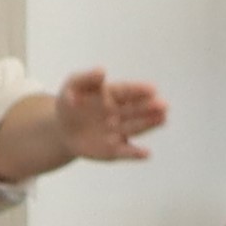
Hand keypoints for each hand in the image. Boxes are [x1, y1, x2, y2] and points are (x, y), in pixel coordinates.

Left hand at [46, 69, 167, 162]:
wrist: (61, 131)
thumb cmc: (69, 104)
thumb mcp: (73, 86)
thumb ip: (86, 78)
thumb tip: (102, 71)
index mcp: (112, 95)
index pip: (127, 92)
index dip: (139, 90)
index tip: (152, 89)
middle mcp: (120, 113)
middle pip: (136, 110)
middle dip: (150, 108)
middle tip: (163, 105)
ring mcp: (118, 132)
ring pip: (135, 128)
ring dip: (149, 125)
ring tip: (163, 119)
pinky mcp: (114, 150)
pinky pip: (125, 152)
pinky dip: (135, 154)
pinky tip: (146, 154)